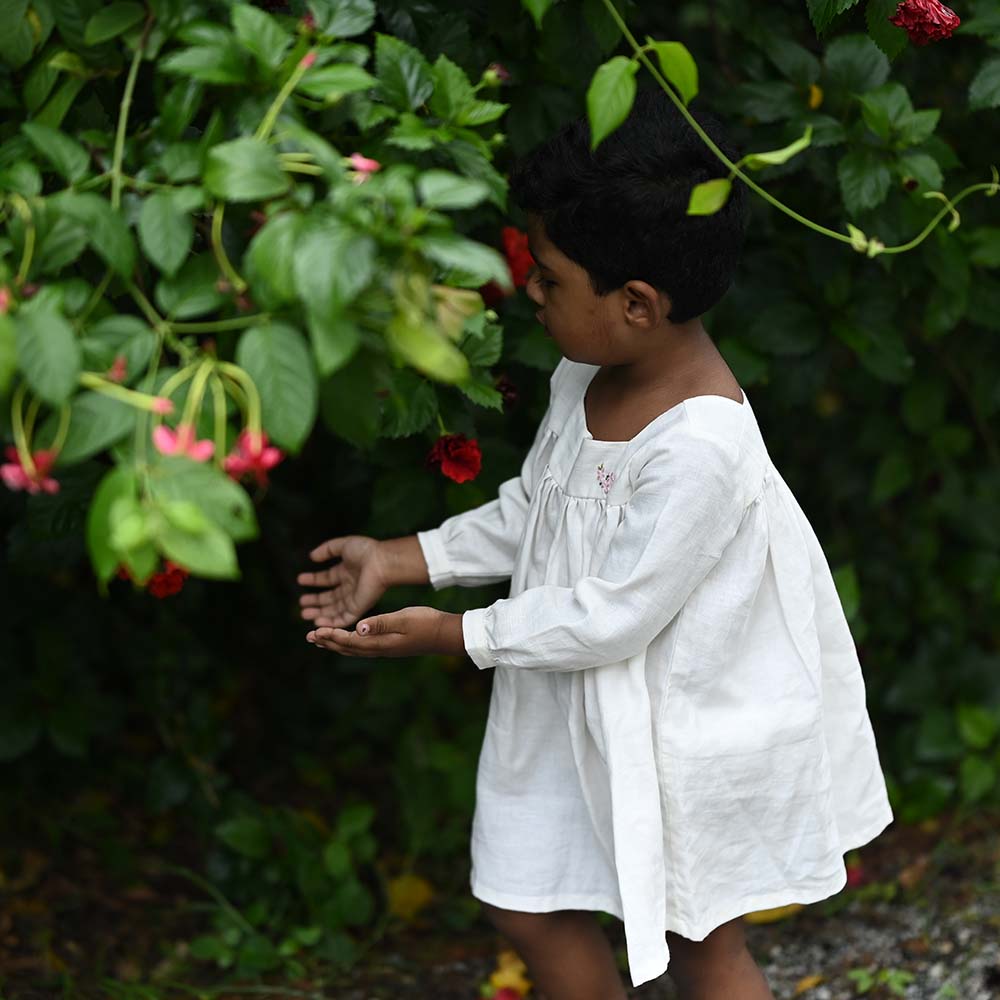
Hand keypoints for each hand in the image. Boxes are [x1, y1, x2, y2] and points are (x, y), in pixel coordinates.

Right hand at [298, 534, 387, 628]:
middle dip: (315, 601)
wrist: (382, 563)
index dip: (314, 580)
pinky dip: (331, 622)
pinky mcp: (358, 608)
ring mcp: (354, 598)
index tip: (300, 580)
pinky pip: (343, 618)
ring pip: (334, 609)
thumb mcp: (343, 545)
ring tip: (304, 614)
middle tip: (301, 604)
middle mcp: (350, 586)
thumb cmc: (366, 552)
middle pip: (329, 597)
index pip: (327, 578)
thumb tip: (312, 557)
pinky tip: (318, 622)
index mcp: (347, 571)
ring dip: (319, 613)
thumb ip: (327, 549)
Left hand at [306, 607, 464, 657]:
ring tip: (321, 640)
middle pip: (347, 648)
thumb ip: (381, 623)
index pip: (349, 640)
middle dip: (328, 642)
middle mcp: (379, 649)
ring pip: (354, 649)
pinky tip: (348, 639)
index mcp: (380, 643)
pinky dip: (349, 643)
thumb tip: (358, 628)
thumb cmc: (426, 623)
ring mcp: (385, 649)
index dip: (331, 635)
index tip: (315, 630)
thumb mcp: (404, 618)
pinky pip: (362, 647)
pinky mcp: (389, 646)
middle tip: (309, 636)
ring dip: (336, 644)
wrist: (444, 634)